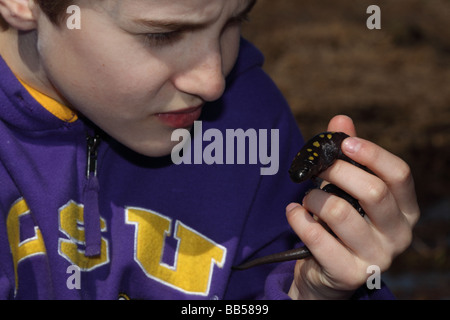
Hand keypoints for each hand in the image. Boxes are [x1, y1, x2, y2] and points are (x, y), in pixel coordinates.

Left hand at [287, 115, 419, 299]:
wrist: (326, 274)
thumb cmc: (339, 226)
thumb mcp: (346, 190)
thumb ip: (346, 157)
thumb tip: (341, 119)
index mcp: (405, 210)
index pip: (399, 174)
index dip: (371, 153)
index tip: (343, 142)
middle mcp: (399, 235)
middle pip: (372, 191)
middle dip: (336, 172)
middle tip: (315, 169)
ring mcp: (377, 258)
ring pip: (340, 212)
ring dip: (313, 199)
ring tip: (306, 200)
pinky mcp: (350, 274)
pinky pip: (317, 237)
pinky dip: (298, 219)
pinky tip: (294, 213)